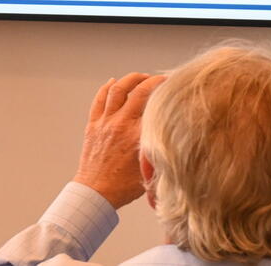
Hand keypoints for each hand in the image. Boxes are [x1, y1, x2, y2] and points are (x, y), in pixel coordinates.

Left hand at [73, 72, 165, 208]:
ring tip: (140, 77)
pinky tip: (113, 82)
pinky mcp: (93, 125)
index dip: (168, 95)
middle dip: (153, 81)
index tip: (177, 90)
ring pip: (117, 90)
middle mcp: (122, 124)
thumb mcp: (152, 169)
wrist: (96, 193)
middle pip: (139, 91)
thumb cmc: (125, 186)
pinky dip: (106, 88)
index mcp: (139, 136)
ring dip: (130, 79)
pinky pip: (100, 99)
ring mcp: (105, 122)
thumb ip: (162, 151)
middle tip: (162, 79)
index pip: (157, 106)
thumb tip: (176, 139)